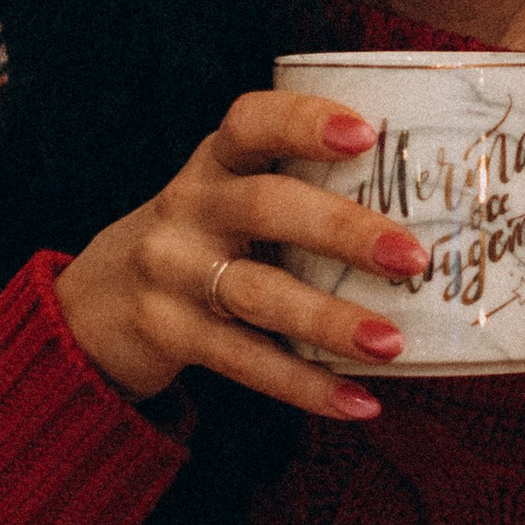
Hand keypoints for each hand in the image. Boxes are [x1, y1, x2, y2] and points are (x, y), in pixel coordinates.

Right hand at [56, 91, 429, 419]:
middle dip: (342, 230)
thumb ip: (295, 195)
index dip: (304, 122)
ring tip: (390, 343)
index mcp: (213, 163)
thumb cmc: (199, 241)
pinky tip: (358, 403)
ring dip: (329, 319)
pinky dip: (305, 385)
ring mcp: (172, 272)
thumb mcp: (225, 199)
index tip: (364, 134)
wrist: (93, 304)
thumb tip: (430, 217)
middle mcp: (189, 208)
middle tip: (411, 258)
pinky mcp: (168, 332)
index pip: (251, 123)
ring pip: (257, 293)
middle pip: (266, 207)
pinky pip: (244, 361)